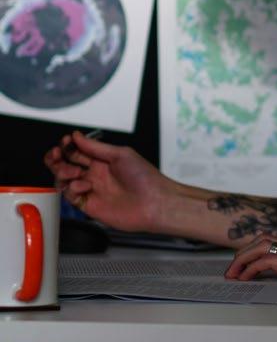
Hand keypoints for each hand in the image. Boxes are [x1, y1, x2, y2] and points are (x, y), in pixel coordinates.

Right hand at [43, 131, 170, 232]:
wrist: (153, 202)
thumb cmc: (144, 177)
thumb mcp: (120, 154)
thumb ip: (95, 147)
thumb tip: (76, 136)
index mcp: (102, 160)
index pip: (77, 151)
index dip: (67, 146)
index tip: (64, 143)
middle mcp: (95, 174)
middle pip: (66, 165)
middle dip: (57, 158)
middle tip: (57, 154)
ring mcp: (91, 189)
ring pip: (64, 180)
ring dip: (63, 172)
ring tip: (73, 171)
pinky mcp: (89, 205)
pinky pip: (71, 196)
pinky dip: (72, 188)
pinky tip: (84, 186)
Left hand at [225, 234, 276, 316]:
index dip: (257, 250)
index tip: (245, 265)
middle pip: (266, 238)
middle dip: (244, 252)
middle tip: (233, 270)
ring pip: (264, 244)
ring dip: (243, 258)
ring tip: (233, 274)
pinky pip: (270, 260)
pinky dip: (252, 268)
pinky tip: (246, 279)